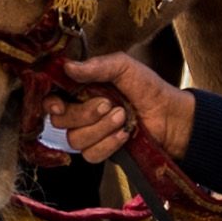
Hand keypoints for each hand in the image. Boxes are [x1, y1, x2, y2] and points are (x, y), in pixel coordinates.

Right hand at [43, 50, 189, 167]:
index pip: (52, 99)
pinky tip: (124, 134)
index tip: (60, 105)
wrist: (170, 116)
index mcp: (81, 89)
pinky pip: (91, 154)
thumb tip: (68, 66)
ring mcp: (90, 133)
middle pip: (60, 121)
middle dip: (84, 114)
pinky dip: (108, 144)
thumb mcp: (124, 68)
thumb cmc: (148, 88)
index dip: (51, 104)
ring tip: (122, 116)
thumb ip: (97, 66)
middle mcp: (81, 112)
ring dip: (100, 128)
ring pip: (75, 139)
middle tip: (108, 104)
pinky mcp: (102, 151)